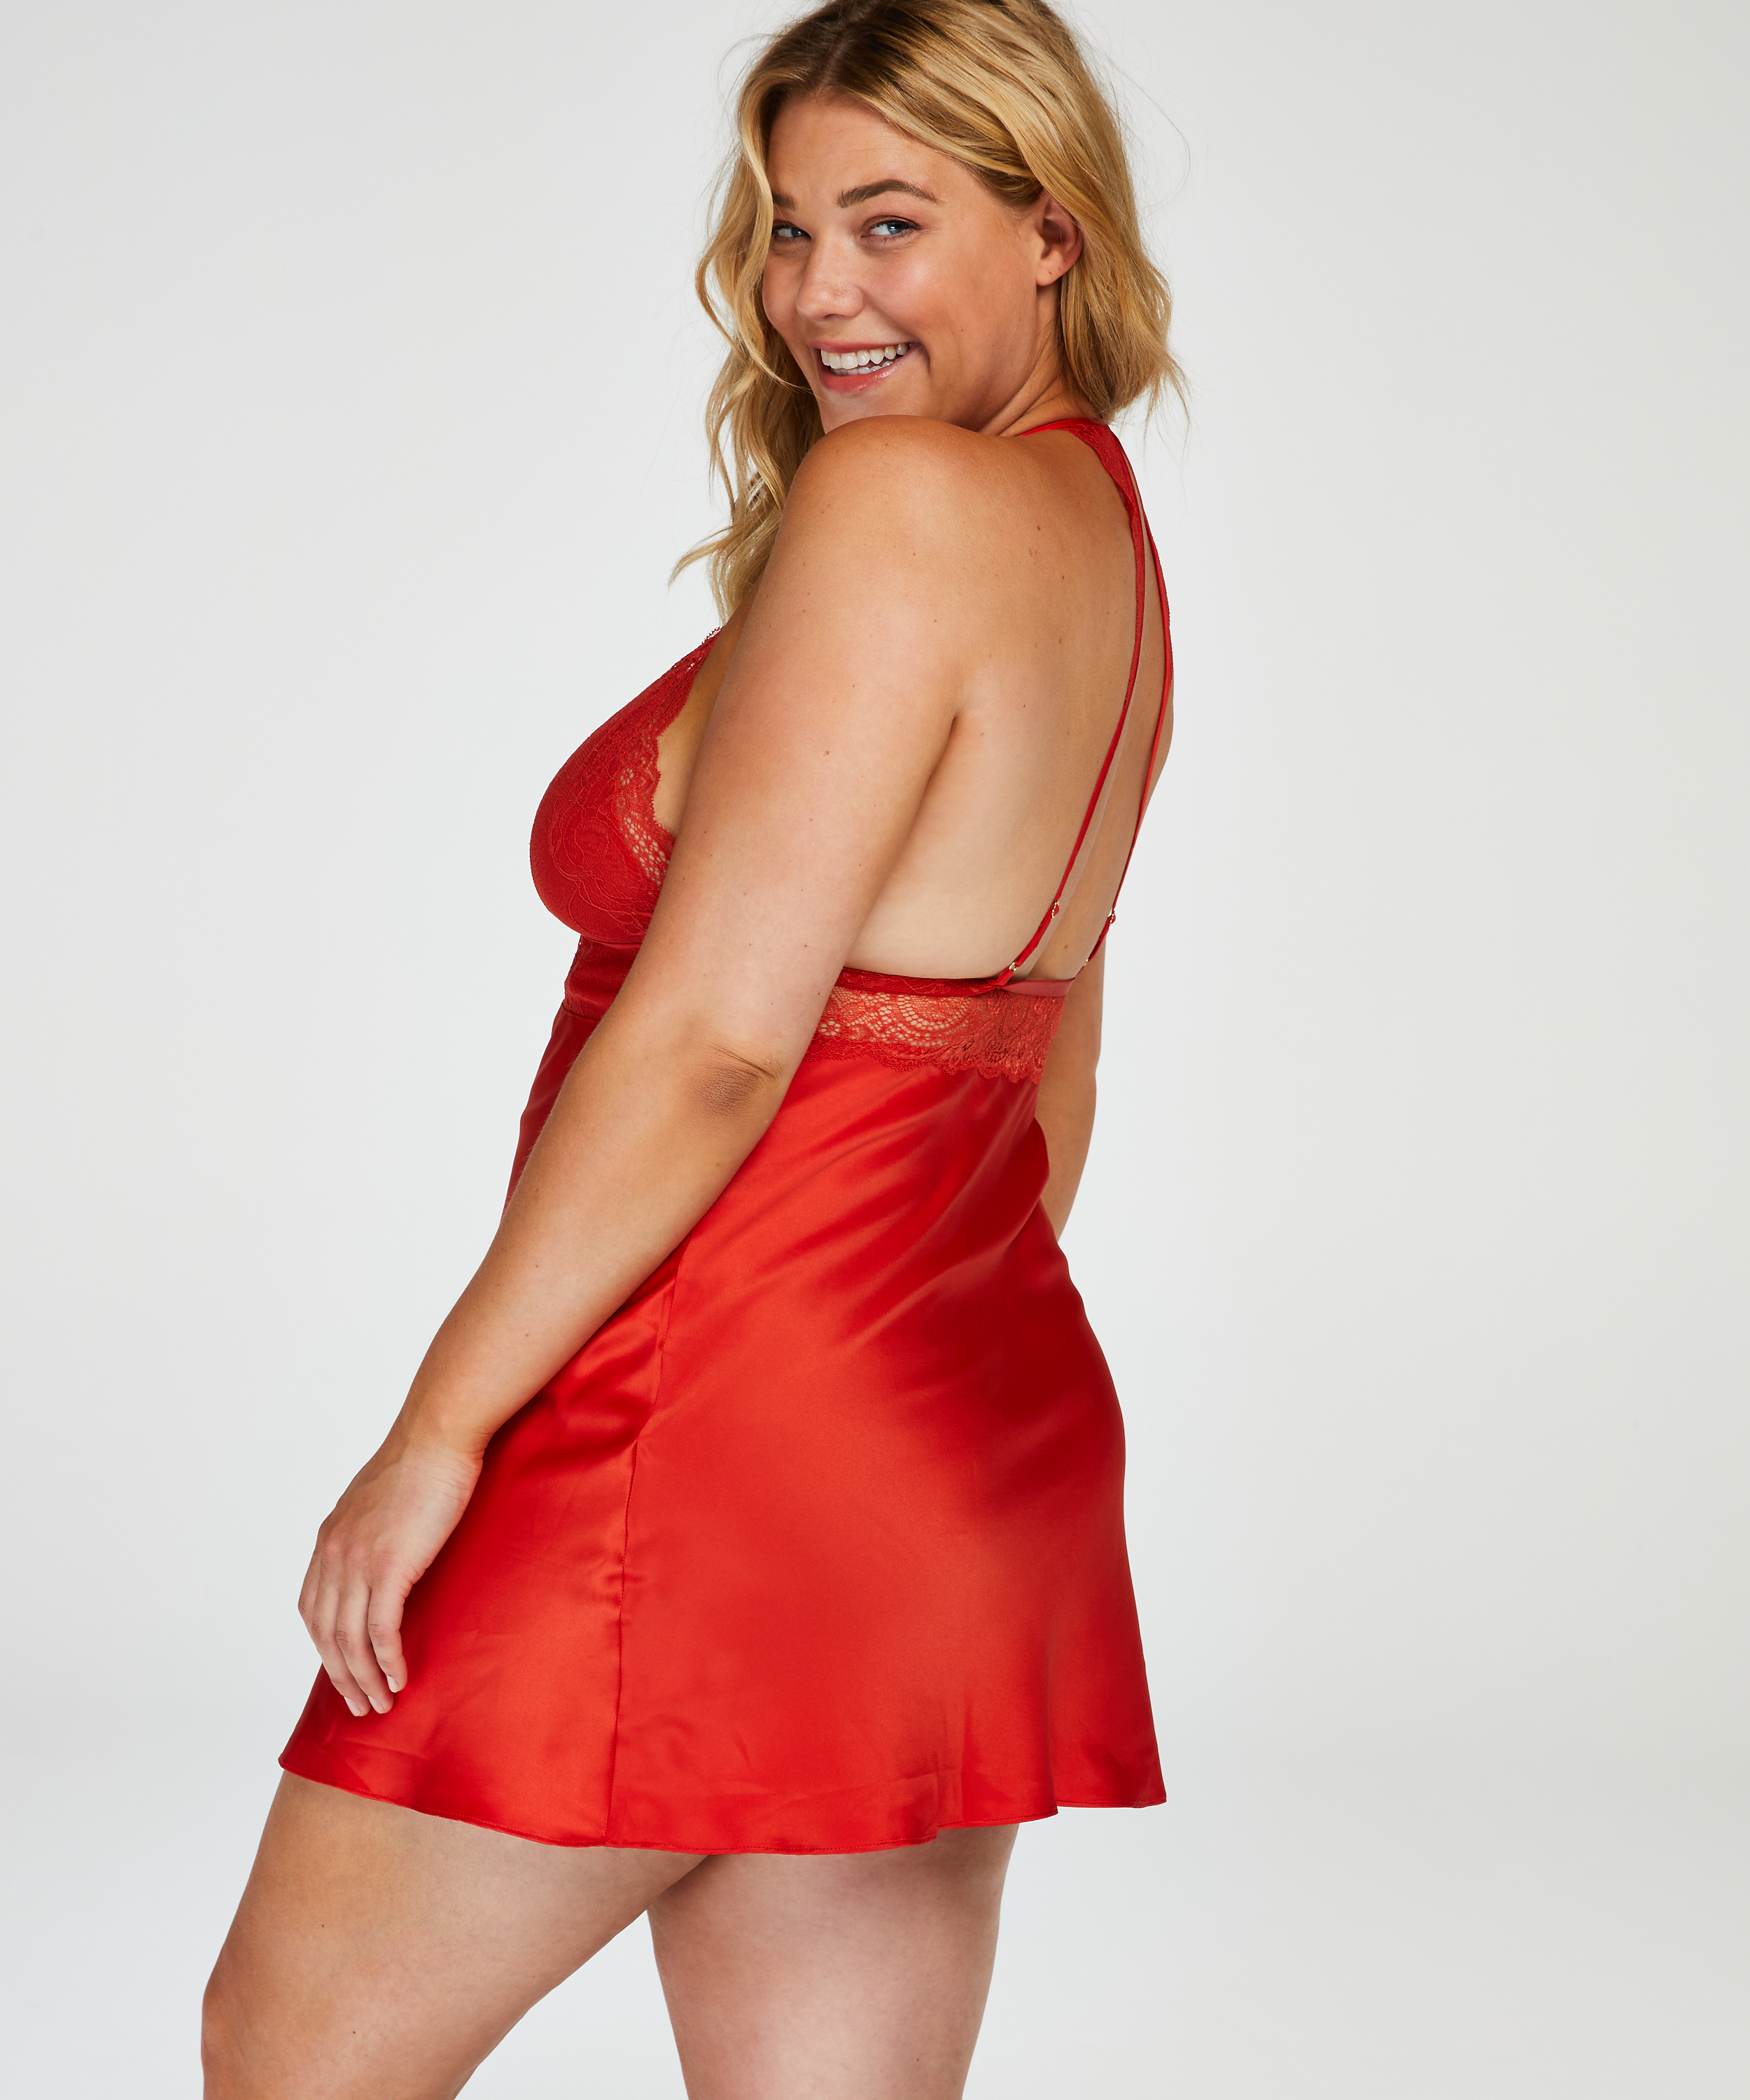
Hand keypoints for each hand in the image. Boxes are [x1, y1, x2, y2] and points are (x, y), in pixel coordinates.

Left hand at [298, 1432, 481, 1717]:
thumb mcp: (378, 1501)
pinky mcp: (389, 1566)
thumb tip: (384, 1553)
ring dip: (364, 1678)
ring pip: (349, 1639)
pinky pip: (381, 1629)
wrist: (437, 1437)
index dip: (325, 1648)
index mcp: (329, 1539)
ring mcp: (358, 1561)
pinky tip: (398, 1677)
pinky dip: (387, 1660)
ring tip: (382, 1703)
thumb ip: (369, 1532)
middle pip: (325, 1633)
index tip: (344, 1672)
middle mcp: (334, 1554)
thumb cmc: (421, 1462)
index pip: (313, 1609)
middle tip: (360, 1706)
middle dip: (341, 1676)